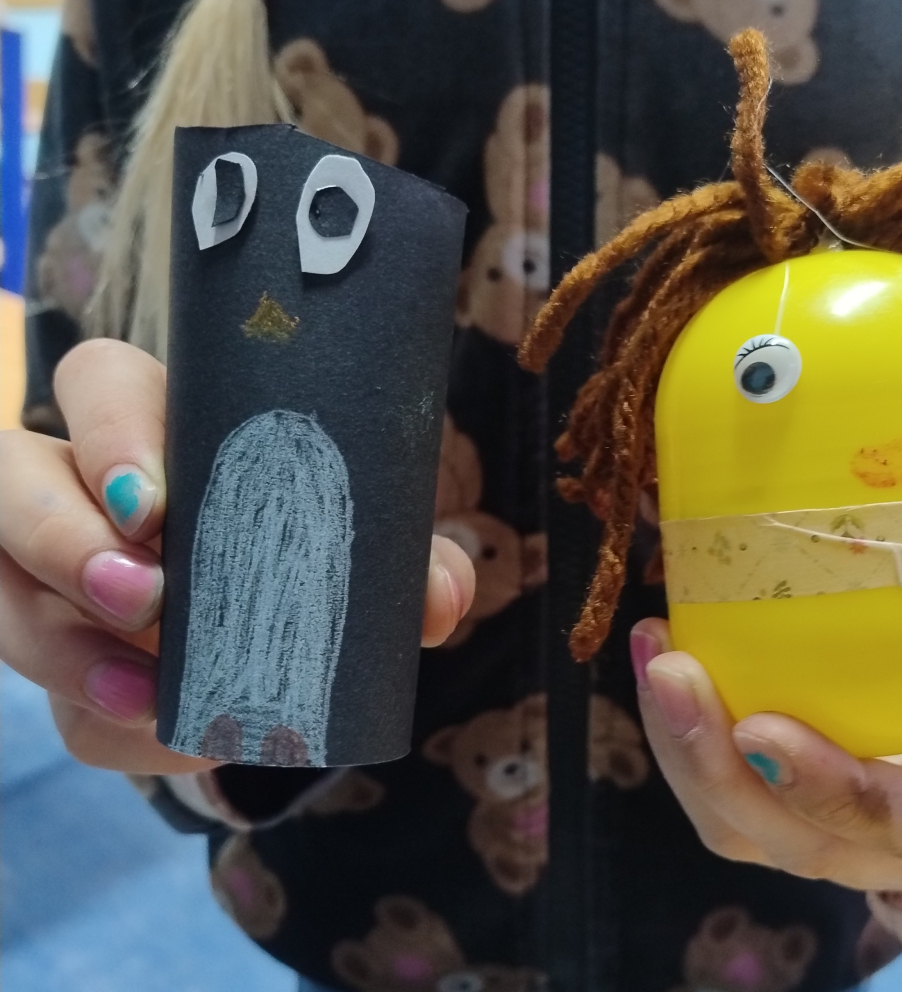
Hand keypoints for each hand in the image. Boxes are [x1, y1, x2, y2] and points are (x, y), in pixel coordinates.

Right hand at [0, 339, 474, 774]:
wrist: (265, 649)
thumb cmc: (302, 555)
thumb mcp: (351, 544)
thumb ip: (402, 559)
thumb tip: (439, 598)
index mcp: (158, 429)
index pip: (102, 384)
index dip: (112, 431)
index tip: (157, 504)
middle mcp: (78, 488)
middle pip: (13, 476)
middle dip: (62, 535)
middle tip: (144, 595)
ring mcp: (45, 576)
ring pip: (5, 590)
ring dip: (68, 646)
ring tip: (147, 695)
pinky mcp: (54, 660)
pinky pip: (52, 701)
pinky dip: (107, 725)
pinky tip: (156, 730)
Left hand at [631, 618, 901, 903]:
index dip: (833, 786)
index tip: (760, 728)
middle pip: (797, 840)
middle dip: (717, 763)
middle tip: (673, 671)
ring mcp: (840, 858)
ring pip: (742, 832)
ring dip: (681, 748)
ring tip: (654, 653)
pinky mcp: (788, 837)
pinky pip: (724, 811)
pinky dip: (680, 743)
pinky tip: (660, 664)